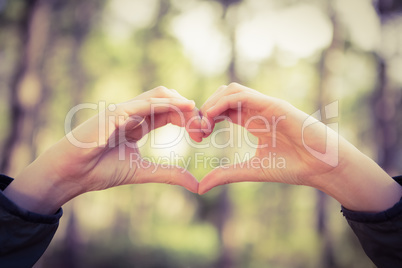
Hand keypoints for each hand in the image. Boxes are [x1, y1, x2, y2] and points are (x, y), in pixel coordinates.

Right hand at [4, 86, 202, 213]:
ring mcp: (124, 110)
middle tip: (204, 125)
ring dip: (179, 101)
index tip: (204, 134)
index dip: (189, 119)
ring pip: (158, 95)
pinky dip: (162, 103)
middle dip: (189, 110)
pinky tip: (181, 107)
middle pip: (169, 101)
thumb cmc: (101, 170)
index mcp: (140, 124)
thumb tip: (197, 185)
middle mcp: (134, 113)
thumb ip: (170, 174)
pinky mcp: (113, 112)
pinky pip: (142, 103)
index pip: (171, 114)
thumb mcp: (143, 172)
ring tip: (196, 111)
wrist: (72, 174)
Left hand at [198, 83, 401, 211]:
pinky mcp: (273, 105)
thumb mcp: (251, 170)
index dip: (207, 118)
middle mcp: (258, 110)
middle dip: (206, 108)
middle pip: (224, 96)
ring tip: (203, 122)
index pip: (224, 110)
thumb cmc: (292, 167)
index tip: (198, 135)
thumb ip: (226, 174)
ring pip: (231, 90)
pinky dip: (224, 101)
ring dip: (213, 102)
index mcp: (254, 121)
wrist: (321, 166)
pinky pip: (243, 95)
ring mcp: (266, 105)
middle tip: (197, 128)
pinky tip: (212, 116)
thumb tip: (200, 187)